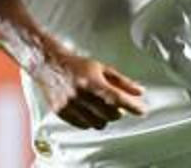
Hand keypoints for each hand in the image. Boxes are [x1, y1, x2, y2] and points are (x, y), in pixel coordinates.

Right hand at [29, 50, 147, 129]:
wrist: (48, 64)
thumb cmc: (75, 64)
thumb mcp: (101, 68)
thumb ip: (121, 81)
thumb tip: (139, 91)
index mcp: (92, 82)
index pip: (118, 99)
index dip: (132, 106)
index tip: (142, 110)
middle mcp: (81, 95)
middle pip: (110, 115)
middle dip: (118, 112)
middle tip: (118, 106)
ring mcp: (70, 106)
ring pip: (97, 124)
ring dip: (104, 118)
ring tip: (101, 107)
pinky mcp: (62, 113)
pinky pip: (83, 126)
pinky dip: (90, 121)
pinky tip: (89, 112)